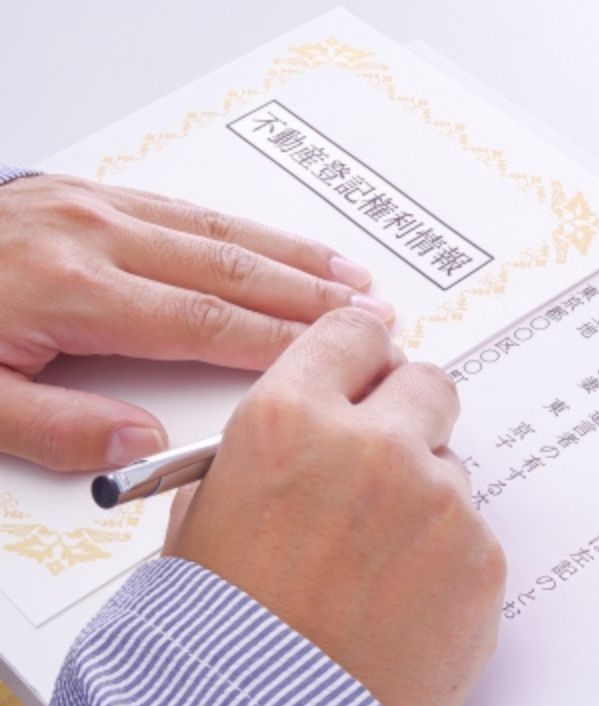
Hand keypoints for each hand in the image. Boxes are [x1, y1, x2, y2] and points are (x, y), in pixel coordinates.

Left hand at [0, 174, 395, 470]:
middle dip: (308, 294)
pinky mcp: (79, 194)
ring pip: (215, 230)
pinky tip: (272, 240)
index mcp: (68, 290)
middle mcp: (91, 236)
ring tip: (347, 275)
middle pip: (229, 268)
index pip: (202, 320)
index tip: (332, 356)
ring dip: (289, 254)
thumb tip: (139, 442)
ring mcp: (88, 206)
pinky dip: (241, 226)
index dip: (278, 342)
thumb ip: (52, 428)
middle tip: (371, 312)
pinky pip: (182, 206)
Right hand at [164, 308, 505, 705]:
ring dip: (424, 494)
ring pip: (450, 465)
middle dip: (408, 413)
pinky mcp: (481, 554)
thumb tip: (309, 422)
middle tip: (384, 459)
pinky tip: (402, 600)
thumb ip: (263, 450)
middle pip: (426, 382)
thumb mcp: (203, 519)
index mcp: (288, 421)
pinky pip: (473, 530)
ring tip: (375, 563)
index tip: (368, 369)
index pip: (353, 333)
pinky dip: (447, 557)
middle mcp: (371, 445)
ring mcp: (437, 498)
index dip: (361, 354)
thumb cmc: (222, 633)